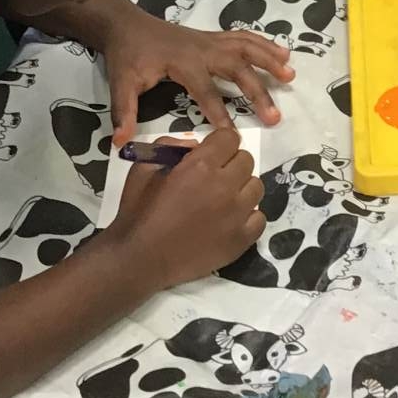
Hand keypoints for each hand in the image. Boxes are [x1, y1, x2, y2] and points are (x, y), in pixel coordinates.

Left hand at [100, 0, 293, 141]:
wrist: (126, 24)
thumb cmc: (126, 55)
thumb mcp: (121, 83)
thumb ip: (124, 112)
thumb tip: (121, 142)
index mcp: (183, 62)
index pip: (206, 91)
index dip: (219, 113)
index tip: (232, 135)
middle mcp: (203, 49)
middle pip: (237, 68)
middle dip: (256, 91)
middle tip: (274, 116)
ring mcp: (210, 40)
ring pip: (246, 48)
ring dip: (269, 60)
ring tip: (290, 76)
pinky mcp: (212, 37)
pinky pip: (243, 38)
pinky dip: (264, 43)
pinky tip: (282, 52)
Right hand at [108, 131, 264, 286]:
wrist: (139, 259)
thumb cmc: (138, 212)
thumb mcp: (144, 168)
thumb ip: (170, 147)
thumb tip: (195, 146)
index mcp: (200, 166)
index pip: (230, 138)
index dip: (221, 143)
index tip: (213, 152)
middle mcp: (224, 187)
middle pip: (246, 160)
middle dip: (231, 163)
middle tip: (214, 177)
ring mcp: (236, 215)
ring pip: (256, 187)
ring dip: (241, 188)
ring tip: (222, 200)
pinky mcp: (240, 240)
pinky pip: (259, 218)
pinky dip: (248, 217)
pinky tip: (229, 221)